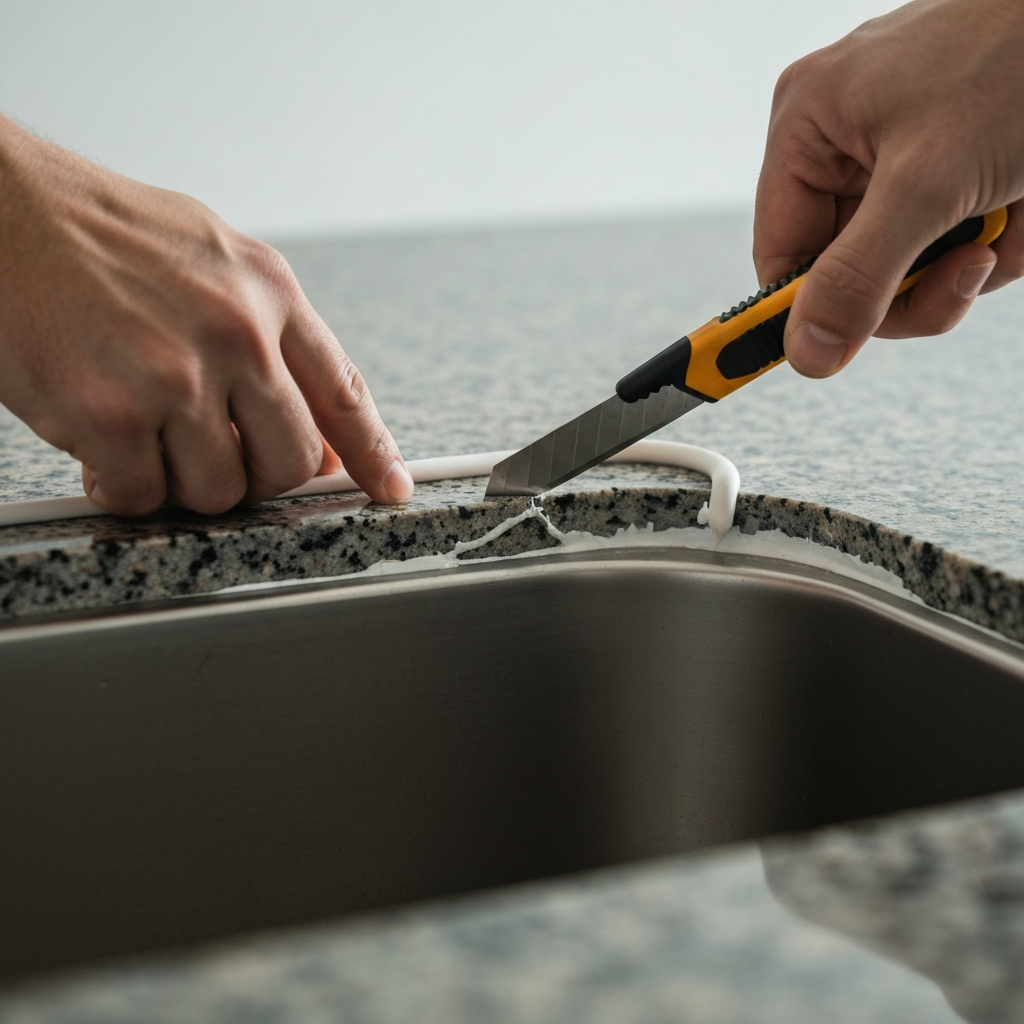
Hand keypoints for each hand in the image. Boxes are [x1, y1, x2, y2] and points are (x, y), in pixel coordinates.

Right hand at [0, 114, 412, 514]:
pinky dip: (123, 486)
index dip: (372, 453)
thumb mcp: (212, 259)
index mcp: (269, 294)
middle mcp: (235, 335)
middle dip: (254, 475)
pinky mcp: (108, 415)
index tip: (390, 489)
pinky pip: (143, 496)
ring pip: (220, 492)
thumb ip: (270, 339)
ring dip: (181, 480)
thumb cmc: (97, 232)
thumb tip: (315, 431)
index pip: (344, 393)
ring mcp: (174, 377)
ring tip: (145, 436)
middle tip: (212, 453)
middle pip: (288, 462)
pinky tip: (102, 448)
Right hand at [754, 0, 1023, 377]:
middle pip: (849, 268)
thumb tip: (806, 351)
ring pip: (908, 260)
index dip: (814, 307)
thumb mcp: (928, 183)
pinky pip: (952, 234)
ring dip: (967, 260)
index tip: (839, 348)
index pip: (782, 254)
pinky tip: (1021, 205)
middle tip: (968, 267)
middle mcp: (843, 138)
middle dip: (918, 280)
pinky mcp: (952, 158)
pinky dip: (995, 236)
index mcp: (807, 125)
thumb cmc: (1018, 51)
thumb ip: (859, 276)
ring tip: (1009, 216)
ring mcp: (900, 148)